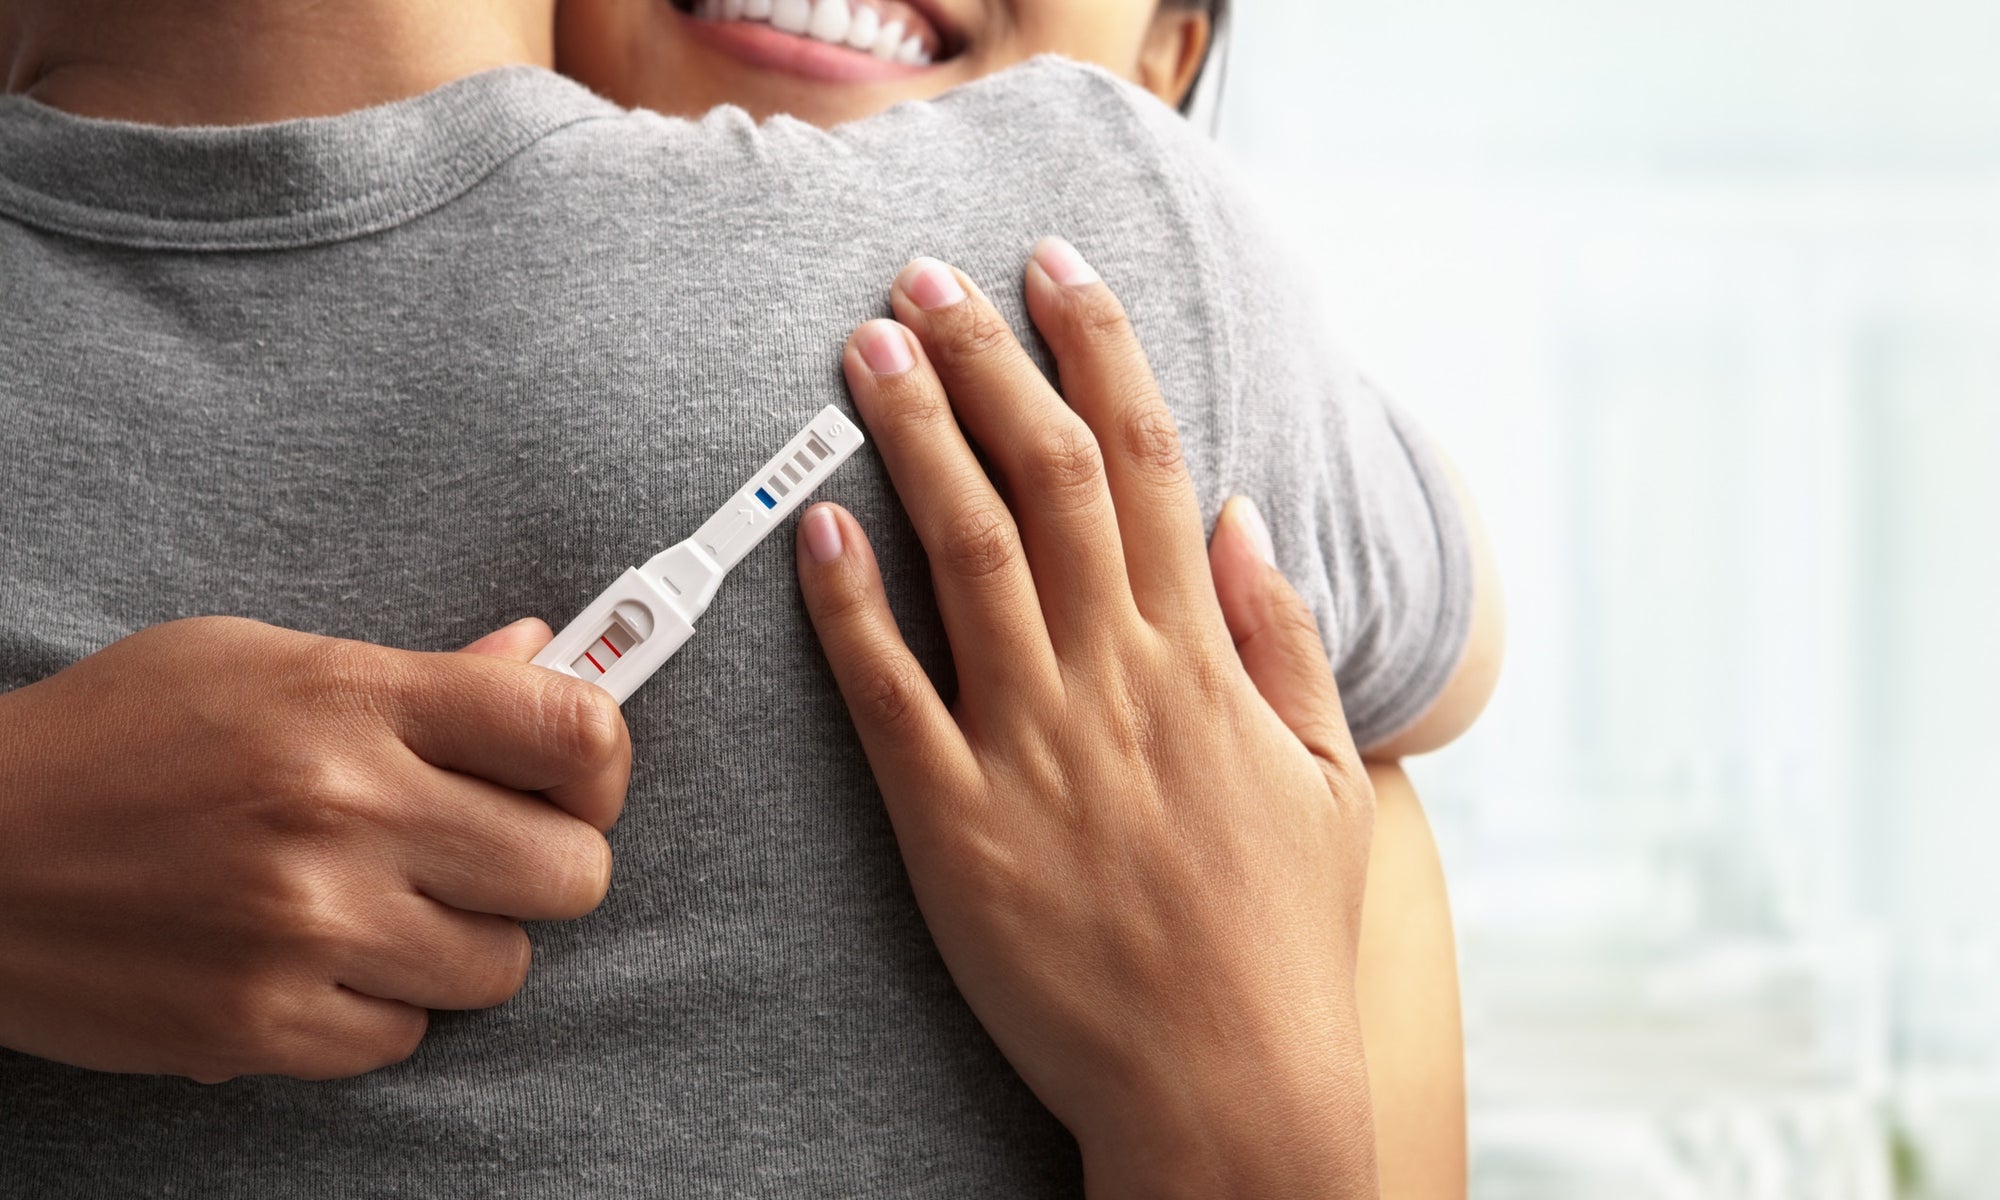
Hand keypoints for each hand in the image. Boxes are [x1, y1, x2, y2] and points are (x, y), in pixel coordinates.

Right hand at [0, 615, 628, 1081]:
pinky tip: (319, 958)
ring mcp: (308, 927)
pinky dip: (380, 1007)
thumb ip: (419, 675)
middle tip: (485, 850)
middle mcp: (346, 811)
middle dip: (544, 862)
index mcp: (356, 701)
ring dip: (462, 940)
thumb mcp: (262, 661)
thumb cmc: (118, 739)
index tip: (574, 776)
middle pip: (574, 870)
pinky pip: (407, 1037)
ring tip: (385, 903)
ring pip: (502, 966)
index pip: (576, 728)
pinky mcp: (262, 1025)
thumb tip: (538, 659)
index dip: (601, 760)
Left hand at [795, 241, 1377, 1197]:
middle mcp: (1119, 681)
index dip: (1099, 351)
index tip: (1056, 270)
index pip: (1152, 463)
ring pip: (969, 558)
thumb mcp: (1325, 780)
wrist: (1226, 1086)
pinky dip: (853, 607)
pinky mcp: (957, 827)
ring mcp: (1035, 750)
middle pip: (1051, 482)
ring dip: (916, 443)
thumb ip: (1286, 643)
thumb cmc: (1279, 938)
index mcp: (1203, 661)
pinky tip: (818, 529)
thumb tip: (1251, 520)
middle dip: (989, 363)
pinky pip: (893, 696)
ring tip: (866, 355)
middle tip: (924, 278)